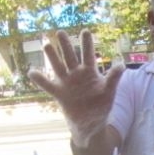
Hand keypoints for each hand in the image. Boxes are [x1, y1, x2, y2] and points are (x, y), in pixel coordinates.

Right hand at [28, 30, 124, 144]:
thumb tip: (122, 65)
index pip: (88, 54)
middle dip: (66, 45)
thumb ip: (113, 78)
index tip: (85, 31)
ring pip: (58, 67)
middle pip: (70, 57)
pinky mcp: (59, 94)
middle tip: (60, 32)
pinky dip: (40, 80)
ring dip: (52, 57)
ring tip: (47, 44)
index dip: (86, 43)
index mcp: (90, 72)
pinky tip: (31, 72)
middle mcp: (77, 74)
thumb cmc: (102, 106)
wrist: (91, 123)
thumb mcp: (109, 91)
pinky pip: (47, 85)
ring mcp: (67, 83)